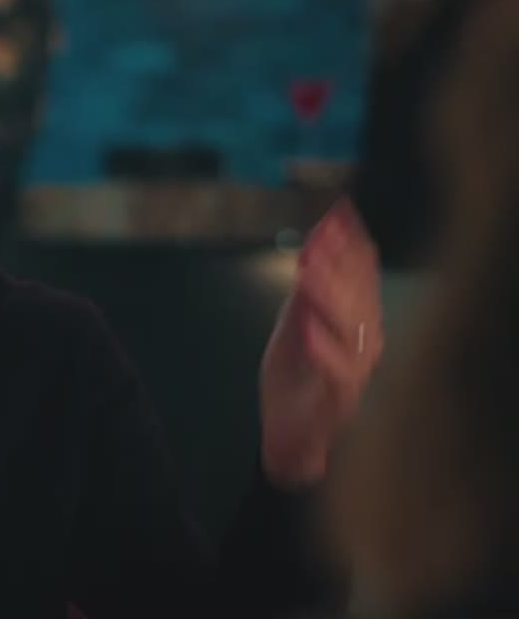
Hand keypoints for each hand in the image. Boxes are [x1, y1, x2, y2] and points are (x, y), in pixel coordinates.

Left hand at [260, 199, 383, 488]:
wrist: (290, 439)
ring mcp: (356, 372)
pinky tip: (308, 328)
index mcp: (354, 325)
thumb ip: (301, 298)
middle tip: (321, 234)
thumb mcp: (291, 332)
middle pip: (360, 296)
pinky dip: (324, 349)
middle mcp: (363, 344)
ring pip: (353, 330)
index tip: (338, 213)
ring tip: (308, 271)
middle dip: (340, 262)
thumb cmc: (293, 384)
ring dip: (331, 297)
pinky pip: (339, 373)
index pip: (359, 278)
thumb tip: (308, 254)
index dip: (348, 245)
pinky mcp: (341, 401)